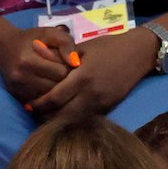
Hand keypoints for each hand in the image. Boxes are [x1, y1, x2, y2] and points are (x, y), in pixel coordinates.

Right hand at [0, 24, 77, 104]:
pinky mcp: (17, 97)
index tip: (69, 63)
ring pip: (49, 98)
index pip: (61, 72)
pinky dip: (46, 96)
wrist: (4, 48)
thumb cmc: (31, 39)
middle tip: (65, 73)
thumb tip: (76, 63)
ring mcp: (18, 90)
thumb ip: (65, 43)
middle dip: (63, 81)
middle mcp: (21, 77)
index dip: (69, 68)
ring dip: (56, 90)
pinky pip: (40, 103)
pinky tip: (48, 86)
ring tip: (56, 79)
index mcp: (28, 60)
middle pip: (55, 87)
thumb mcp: (49, 33)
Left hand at [26, 27, 158, 119]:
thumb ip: (63, 60)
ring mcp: (101, 103)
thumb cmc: (108, 46)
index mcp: (82, 77)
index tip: (28, 105)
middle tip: (35, 115)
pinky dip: (73, 120)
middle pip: (62, 115)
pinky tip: (65, 117)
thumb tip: (40, 63)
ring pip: (74, 121)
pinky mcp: (108, 108)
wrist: (139, 53)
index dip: (39, 104)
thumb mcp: (83, 49)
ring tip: (47, 118)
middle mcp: (91, 94)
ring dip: (59, 122)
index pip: (54, 98)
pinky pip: (86, 119)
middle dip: (46, 117)